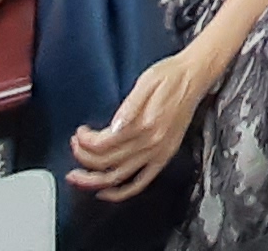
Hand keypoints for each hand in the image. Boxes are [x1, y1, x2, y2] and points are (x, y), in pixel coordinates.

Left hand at [71, 49, 210, 199]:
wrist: (194, 77)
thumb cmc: (169, 75)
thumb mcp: (146, 81)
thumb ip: (129, 106)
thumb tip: (114, 127)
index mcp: (146, 123)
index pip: (105, 143)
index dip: (85, 141)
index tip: (79, 132)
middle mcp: (152, 143)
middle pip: (108, 162)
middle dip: (84, 158)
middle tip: (73, 147)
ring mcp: (158, 153)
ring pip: (119, 177)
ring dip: (93, 181)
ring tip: (77, 177)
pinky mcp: (163, 157)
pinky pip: (140, 183)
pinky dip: (121, 193)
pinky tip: (105, 192)